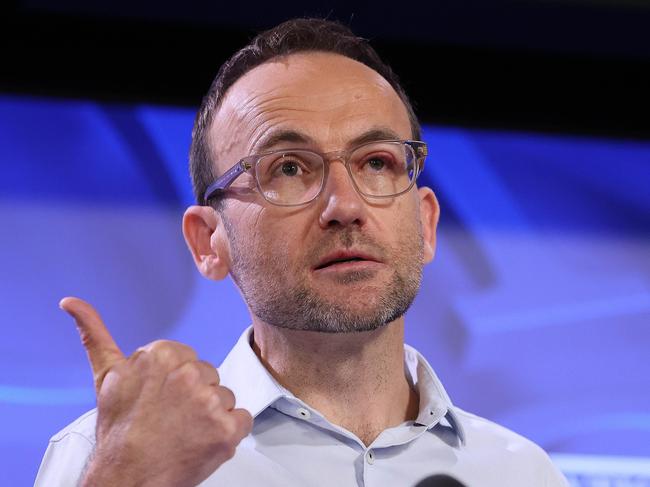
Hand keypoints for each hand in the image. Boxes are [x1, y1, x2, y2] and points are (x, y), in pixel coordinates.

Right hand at [60, 297, 252, 486]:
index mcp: (164, 355)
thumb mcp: (105, 377)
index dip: (176, 382)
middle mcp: (189, 374)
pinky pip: (243, 420)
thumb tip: (71, 302)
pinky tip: (204, 441)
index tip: (160, 399)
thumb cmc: (119, 431)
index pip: (190, 359)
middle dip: (194, 396)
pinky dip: (229, 433)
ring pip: (225, 398)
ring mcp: (210, 403)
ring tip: (183, 431)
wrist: (126, 479)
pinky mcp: (227, 430)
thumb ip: (95, 334)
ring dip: (211, 415)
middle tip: (170, 418)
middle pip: (209, 377)